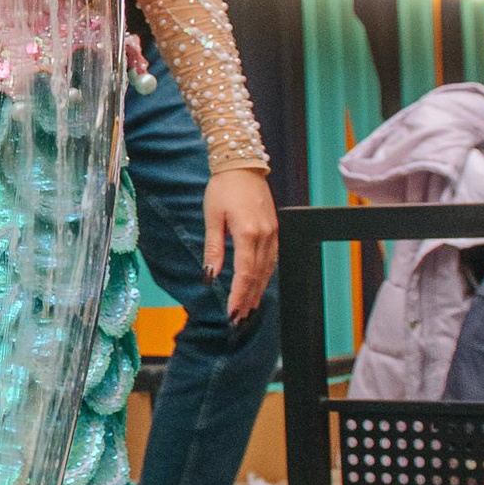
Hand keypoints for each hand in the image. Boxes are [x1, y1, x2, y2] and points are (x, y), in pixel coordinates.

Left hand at [203, 164, 278, 326]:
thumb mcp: (212, 217)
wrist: (243, 165)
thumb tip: (209, 275)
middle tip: (238, 320)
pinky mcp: (274, 230)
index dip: (238, 296)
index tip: (230, 313)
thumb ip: (213, 248)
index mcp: (248, 233)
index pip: (244, 273)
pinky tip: (258, 287)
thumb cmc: (223, 188)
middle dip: (247, 300)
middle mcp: (265, 235)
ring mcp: (272, 233)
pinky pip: (271, 260)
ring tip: (247, 310)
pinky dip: (264, 277)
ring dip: (257, 292)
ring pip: (267, 270)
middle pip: (258, 276)